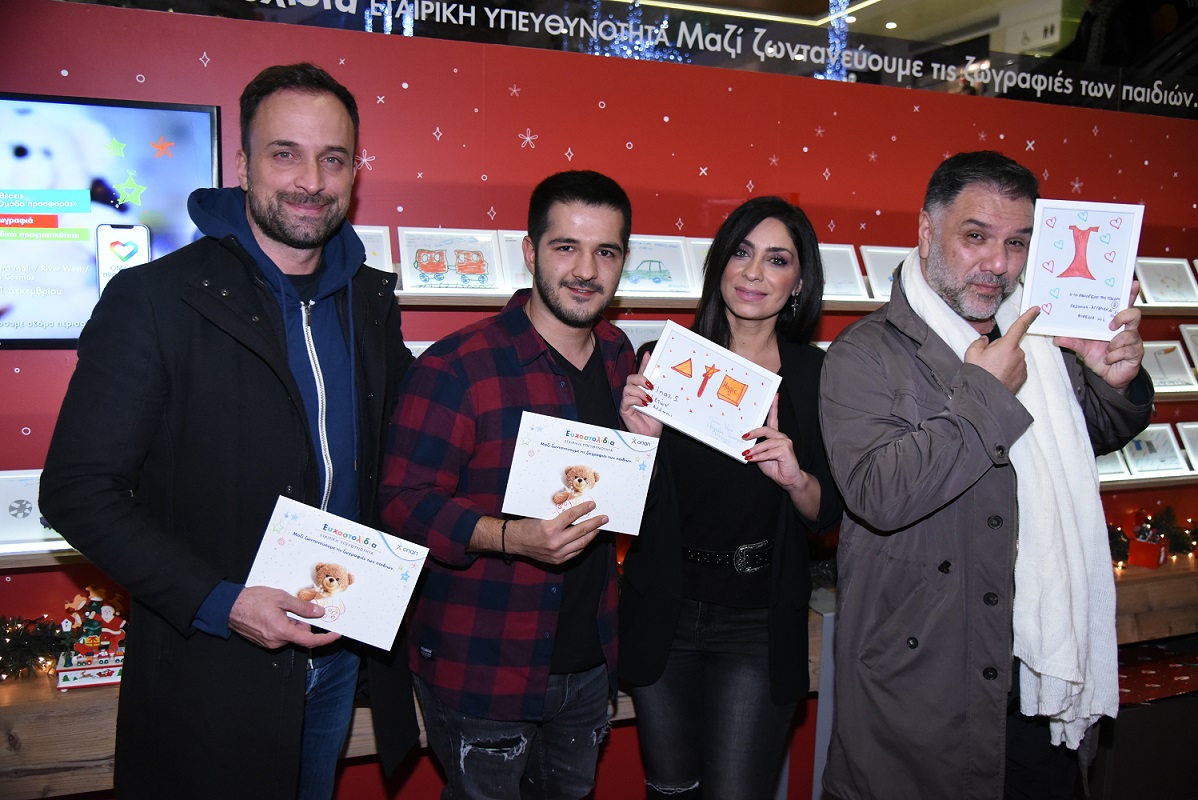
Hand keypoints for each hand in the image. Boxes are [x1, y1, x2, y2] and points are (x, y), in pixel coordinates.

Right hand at [228, 585, 339, 649]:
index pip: (309, 640)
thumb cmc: (251, 601)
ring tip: (278, 607)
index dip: (325, 639)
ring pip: (289, 633)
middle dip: (302, 621)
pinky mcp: (263, 641)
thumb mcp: (281, 598)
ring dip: (290, 621)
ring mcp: (269, 642)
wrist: (228, 607)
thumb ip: (302, 607)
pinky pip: (280, 634)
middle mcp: (276, 641)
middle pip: (299, 634)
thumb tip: (317, 612)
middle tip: (295, 606)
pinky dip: (282, 624)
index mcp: (282, 631)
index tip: (335, 634)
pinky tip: (273, 613)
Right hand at [504, 504, 606, 565]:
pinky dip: (583, 545)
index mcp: (550, 528)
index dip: (584, 510)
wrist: (515, 542)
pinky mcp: (558, 560)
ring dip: (592, 535)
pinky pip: (575, 552)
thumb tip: (575, 509)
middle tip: (604, 518)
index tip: (592, 505)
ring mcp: (557, 553)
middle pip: (581, 531)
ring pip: (581, 543)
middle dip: (595, 524)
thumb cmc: (526, 526)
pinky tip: (587, 538)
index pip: (572, 516)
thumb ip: (557, 514)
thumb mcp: (541, 516)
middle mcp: (555, 542)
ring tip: (599, 528)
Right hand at [619, 351, 663, 437]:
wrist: (652, 433)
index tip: (649, 355)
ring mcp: (628, 400)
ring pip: (627, 387)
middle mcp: (633, 392)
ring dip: (639, 391)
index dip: (643, 362)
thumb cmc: (655, 418)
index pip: (641, 372)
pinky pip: (626, 399)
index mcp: (642, 389)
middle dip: (641, 378)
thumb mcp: (660, 400)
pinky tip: (644, 404)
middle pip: (631, 377)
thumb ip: (659, 389)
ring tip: (649, 398)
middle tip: (650, 385)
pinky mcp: (624, 409)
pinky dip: (635, 400)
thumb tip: (664, 376)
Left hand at [743, 395, 802, 487]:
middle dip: (753, 432)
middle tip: (743, 436)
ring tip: (746, 454)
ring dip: (754, 449)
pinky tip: (752, 459)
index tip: (774, 396)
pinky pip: (769, 452)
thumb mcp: (760, 456)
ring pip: (766, 442)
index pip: (774, 418)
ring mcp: (785, 442)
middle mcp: (781, 437)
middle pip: (766, 429)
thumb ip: (755, 448)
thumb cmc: (775, 467)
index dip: (774, 407)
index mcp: (776, 436)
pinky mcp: (786, 450)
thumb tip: (744, 443)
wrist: (788, 480)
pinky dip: (759, 456)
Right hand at [964, 306, 1039, 392]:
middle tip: (989, 360)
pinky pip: (1017, 368)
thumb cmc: (978, 374)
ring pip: (1014, 358)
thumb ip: (979, 342)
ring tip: (993, 370)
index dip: (1028, 316)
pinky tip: (999, 376)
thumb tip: (985, 340)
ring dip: (1006, 361)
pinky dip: (1009, 370)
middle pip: (1011, 346)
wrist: (983, 395)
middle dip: (1002, 349)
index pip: (1019, 326)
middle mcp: (1018, 354)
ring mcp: (1022, 366)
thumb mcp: (972, 353)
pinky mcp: (1023, 377)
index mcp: (1007, 345)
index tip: (1037, 309)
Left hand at [1053, 280, 1143, 394]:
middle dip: (1123, 316)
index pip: (1125, 305)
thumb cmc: (1100, 358)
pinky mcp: (1136, 353)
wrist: (1108, 378)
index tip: (1132, 284)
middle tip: (1111, 324)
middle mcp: (1127, 330)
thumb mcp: (1083, 348)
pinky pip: (1126, 350)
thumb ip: (1072, 341)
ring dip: (1114, 344)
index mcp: (1115, 323)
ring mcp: (1134, 341)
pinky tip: (1109, 359)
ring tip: (1107, 350)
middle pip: (1134, 314)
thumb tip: (1057, 337)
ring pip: (1129, 335)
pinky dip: (1114, 356)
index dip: (1131, 294)